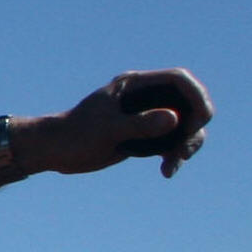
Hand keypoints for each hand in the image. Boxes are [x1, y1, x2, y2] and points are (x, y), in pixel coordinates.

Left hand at [35, 69, 213, 177]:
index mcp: (135, 85)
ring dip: (186, 144)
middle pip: (187, 104)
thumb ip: (140, 124)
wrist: (52, 150)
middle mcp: (144, 97)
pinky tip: (167, 171)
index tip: (199, 119)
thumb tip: (174, 119)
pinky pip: (168, 142)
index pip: (178, 80)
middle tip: (183, 150)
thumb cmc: (72, 135)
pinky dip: (173, 155)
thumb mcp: (107, 130)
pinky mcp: (141, 136)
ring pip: (181, 125)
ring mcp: (144, 116)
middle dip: (193, 126)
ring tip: (173, 164)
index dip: (196, 96)